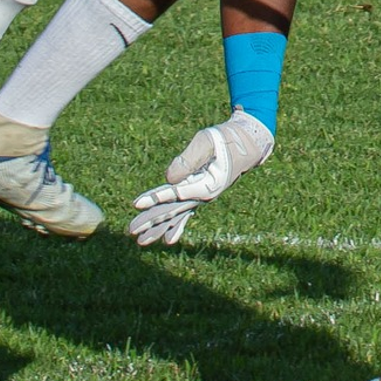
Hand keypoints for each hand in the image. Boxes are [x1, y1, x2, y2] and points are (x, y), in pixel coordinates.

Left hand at [127, 115, 271, 246]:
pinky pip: (186, 213)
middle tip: (131, 231)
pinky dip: (177, 226)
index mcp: (207, 184)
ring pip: (177, 215)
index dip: (155, 198)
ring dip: (159, 228)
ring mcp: (203, 196)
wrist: (249, 142)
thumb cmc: (227, 138)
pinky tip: (169, 239)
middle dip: (151, 221)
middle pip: (173, 210)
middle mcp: (204, 195)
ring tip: (141, 242)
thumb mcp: (208, 141)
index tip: (135, 204)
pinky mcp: (201, 193)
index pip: (175, 193)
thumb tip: (169, 178)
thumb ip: (189, 159)